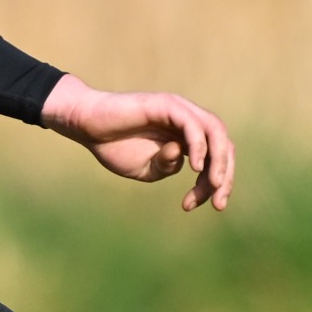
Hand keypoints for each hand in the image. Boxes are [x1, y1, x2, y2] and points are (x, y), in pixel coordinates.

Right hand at [40, 76, 234, 209]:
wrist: (87, 127)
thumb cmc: (115, 146)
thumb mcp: (147, 169)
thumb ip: (168, 167)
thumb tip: (184, 158)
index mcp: (188, 137)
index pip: (218, 158)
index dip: (219, 183)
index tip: (208, 206)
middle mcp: (189, 121)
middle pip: (223, 145)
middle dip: (224, 176)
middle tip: (217, 203)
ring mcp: (179, 110)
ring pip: (215, 132)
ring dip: (218, 160)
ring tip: (212, 184)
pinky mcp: (165, 104)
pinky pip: (192, 124)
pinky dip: (199, 145)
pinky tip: (195, 167)